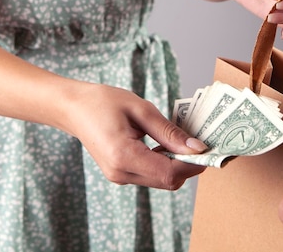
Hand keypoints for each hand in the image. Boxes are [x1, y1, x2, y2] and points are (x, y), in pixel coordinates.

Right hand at [68, 84, 207, 189]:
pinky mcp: (120, 174)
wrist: (73, 107)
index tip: (208, 148)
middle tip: (199, 142)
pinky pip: (151, 175)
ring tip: (182, 140)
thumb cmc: (103, 102)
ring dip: (177, 164)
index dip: (193, 164)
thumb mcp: (141, 110)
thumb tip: (197, 148)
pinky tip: (165, 144)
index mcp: (123, 157)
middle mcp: (121, 173)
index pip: (169, 173)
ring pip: (161, 180)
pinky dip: (164, 163)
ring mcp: (119, 177)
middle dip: (188, 165)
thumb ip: (170, 132)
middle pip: (168, 181)